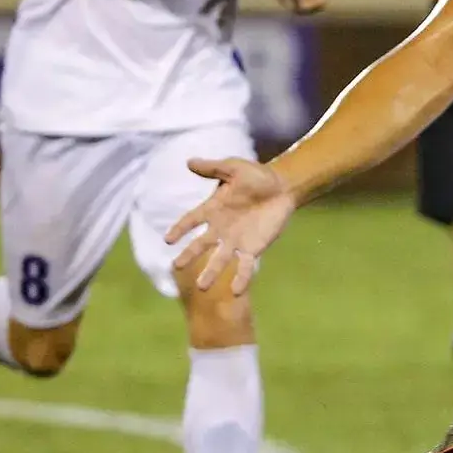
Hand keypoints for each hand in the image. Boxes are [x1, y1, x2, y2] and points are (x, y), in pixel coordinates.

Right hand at [166, 157, 297, 294]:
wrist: (283, 188)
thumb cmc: (257, 176)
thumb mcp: (234, 168)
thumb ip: (213, 168)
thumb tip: (189, 161)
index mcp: (213, 209)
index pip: (191, 220)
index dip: (180, 229)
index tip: (168, 239)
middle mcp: (220, 228)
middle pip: (201, 244)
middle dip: (189, 255)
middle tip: (176, 267)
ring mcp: (235, 241)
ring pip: (220, 259)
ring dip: (212, 273)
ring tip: (203, 287)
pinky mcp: (253, 249)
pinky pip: (245, 266)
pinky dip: (241, 279)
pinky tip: (237, 291)